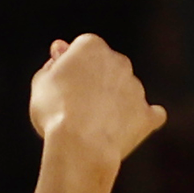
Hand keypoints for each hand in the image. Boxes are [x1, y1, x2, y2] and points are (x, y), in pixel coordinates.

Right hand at [29, 35, 164, 177]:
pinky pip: (152, 114)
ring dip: (115, 102)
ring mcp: (136, 88)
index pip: (81, 51)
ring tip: (93, 126)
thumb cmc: (55, 113)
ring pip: (126, 90)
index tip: (60, 86)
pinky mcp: (147, 115)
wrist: (80, 146)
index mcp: (91, 46)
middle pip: (107, 68)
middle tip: (76, 107)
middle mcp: (119, 61)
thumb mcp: (41, 84)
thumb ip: (52, 65)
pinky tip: (131, 126)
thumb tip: (60, 54)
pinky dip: (143, 119)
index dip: (70, 69)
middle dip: (96, 82)